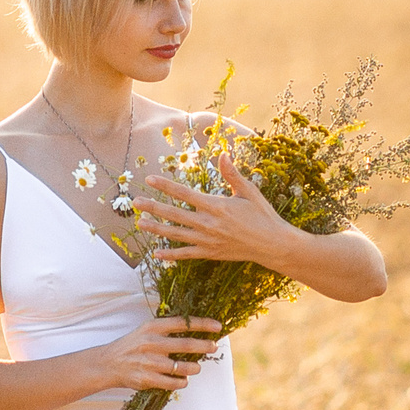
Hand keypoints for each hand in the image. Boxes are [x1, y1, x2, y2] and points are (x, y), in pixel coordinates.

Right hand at [101, 314, 223, 392]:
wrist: (109, 363)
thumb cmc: (133, 345)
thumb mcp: (146, 330)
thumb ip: (167, 329)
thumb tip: (196, 331)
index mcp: (152, 327)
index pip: (182, 323)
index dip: (202, 324)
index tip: (217, 326)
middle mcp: (151, 343)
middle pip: (186, 345)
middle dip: (204, 346)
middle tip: (213, 347)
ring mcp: (149, 362)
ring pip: (182, 367)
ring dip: (194, 368)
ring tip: (196, 368)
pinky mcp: (147, 379)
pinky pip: (173, 383)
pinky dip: (182, 382)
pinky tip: (183, 379)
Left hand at [131, 151, 298, 266]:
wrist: (273, 245)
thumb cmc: (263, 215)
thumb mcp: (249, 192)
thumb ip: (232, 174)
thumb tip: (222, 154)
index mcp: (217, 206)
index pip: (185, 193)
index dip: (166, 186)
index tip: (150, 180)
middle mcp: (209, 224)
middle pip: (175, 214)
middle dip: (153, 207)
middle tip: (135, 202)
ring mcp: (208, 241)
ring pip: (176, 234)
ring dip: (156, 229)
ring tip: (140, 223)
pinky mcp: (210, 253)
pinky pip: (186, 254)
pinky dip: (171, 255)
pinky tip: (156, 254)